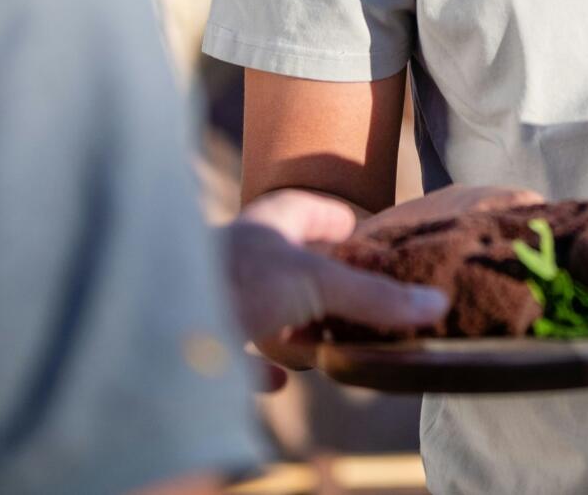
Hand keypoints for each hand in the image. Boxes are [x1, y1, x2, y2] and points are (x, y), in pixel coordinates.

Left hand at [225, 184, 534, 386]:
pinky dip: (260, 365)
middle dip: (328, 284)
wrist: (152, 323)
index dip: (350, 225)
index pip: (318, 208)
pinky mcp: (201, 336)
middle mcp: (245, 251)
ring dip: (296, 326)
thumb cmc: (234, 280)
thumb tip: (436, 304)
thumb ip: (374, 298)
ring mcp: (221, 292)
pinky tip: (277, 379)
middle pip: (296, 260)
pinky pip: (237, 350)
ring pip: (268, 305)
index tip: (381, 251)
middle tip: (363, 309)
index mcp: (271, 219)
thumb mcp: (318, 283)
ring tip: (326, 345)